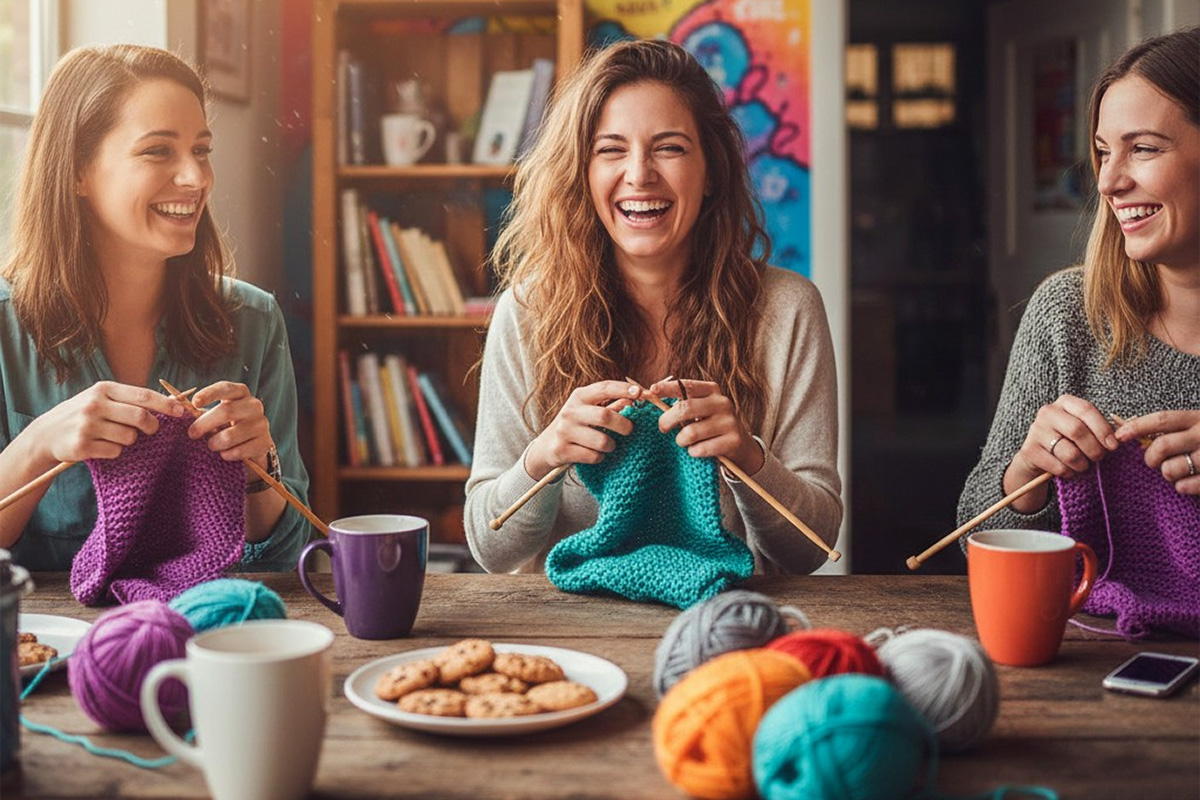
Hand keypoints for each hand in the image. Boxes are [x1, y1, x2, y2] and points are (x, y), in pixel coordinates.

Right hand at [27, 381, 186, 463]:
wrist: (47, 433)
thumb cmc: (84, 413)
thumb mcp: (102, 397)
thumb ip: (130, 399)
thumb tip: (171, 401)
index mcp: (104, 389)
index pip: (143, 395)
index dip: (166, 404)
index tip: (181, 411)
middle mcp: (94, 404)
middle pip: (140, 417)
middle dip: (153, 426)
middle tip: (152, 429)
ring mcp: (87, 425)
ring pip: (130, 436)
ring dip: (131, 440)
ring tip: (116, 436)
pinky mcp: (82, 445)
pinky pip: (115, 451)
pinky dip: (116, 451)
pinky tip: (102, 446)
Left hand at [188, 381, 272, 472]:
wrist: (251, 444)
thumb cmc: (226, 425)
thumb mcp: (214, 413)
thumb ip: (196, 408)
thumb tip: (173, 399)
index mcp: (241, 393)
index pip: (226, 388)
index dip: (210, 394)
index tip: (194, 403)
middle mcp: (254, 405)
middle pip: (227, 412)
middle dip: (204, 424)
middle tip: (192, 434)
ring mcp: (261, 424)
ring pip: (231, 435)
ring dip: (215, 443)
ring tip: (211, 446)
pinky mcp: (265, 442)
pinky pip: (241, 451)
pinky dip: (228, 455)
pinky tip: (224, 454)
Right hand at [523, 380, 640, 480]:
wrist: (546, 446)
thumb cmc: (576, 425)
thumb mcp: (589, 410)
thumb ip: (612, 404)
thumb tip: (635, 397)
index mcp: (579, 397)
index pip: (604, 388)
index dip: (623, 389)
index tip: (640, 392)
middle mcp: (570, 412)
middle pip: (605, 416)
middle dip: (623, 425)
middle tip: (629, 430)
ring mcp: (564, 431)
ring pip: (602, 441)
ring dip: (611, 445)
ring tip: (608, 445)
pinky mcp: (562, 450)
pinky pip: (593, 456)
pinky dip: (599, 457)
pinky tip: (595, 454)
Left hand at [649, 378, 763, 474]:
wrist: (739, 443)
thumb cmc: (709, 424)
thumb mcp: (699, 408)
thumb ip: (681, 402)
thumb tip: (650, 395)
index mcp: (712, 390)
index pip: (686, 385)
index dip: (667, 388)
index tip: (651, 390)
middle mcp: (722, 403)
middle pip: (685, 408)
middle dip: (667, 420)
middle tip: (663, 428)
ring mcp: (729, 422)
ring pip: (691, 433)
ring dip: (680, 440)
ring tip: (683, 441)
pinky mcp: (733, 441)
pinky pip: (701, 449)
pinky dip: (692, 452)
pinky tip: (695, 450)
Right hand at [1008, 394, 1117, 485]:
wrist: (1040, 456)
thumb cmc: (1070, 440)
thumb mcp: (1085, 429)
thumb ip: (1101, 429)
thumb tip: (1120, 438)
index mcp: (1064, 402)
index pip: (1086, 410)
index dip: (1102, 428)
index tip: (1113, 445)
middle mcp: (1047, 412)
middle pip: (1077, 430)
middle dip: (1094, 448)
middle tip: (1099, 457)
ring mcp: (1035, 430)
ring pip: (1069, 452)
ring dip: (1082, 464)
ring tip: (1083, 465)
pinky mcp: (1029, 450)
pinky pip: (1058, 466)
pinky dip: (1069, 472)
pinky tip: (1069, 470)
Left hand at [1115, 410, 1199, 494]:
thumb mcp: (1198, 427)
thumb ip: (1173, 429)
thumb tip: (1130, 431)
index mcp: (1199, 419)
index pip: (1163, 419)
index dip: (1137, 426)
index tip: (1119, 435)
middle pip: (1161, 445)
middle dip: (1150, 457)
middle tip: (1154, 462)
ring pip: (1170, 469)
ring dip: (1167, 474)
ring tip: (1177, 472)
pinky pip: (1185, 486)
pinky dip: (1181, 487)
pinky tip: (1188, 483)